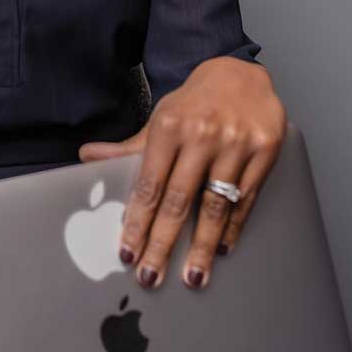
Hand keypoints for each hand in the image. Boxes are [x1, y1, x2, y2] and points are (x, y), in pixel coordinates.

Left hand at [77, 57, 286, 290]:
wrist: (241, 74)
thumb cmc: (194, 103)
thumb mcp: (160, 119)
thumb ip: (128, 146)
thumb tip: (87, 157)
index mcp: (170, 127)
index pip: (149, 184)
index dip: (138, 222)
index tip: (127, 253)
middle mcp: (202, 135)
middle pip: (179, 200)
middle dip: (163, 243)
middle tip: (150, 277)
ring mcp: (235, 144)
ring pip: (216, 205)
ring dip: (201, 245)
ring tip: (192, 276)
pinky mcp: (265, 151)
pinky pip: (245, 199)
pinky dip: (232, 227)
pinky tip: (221, 248)